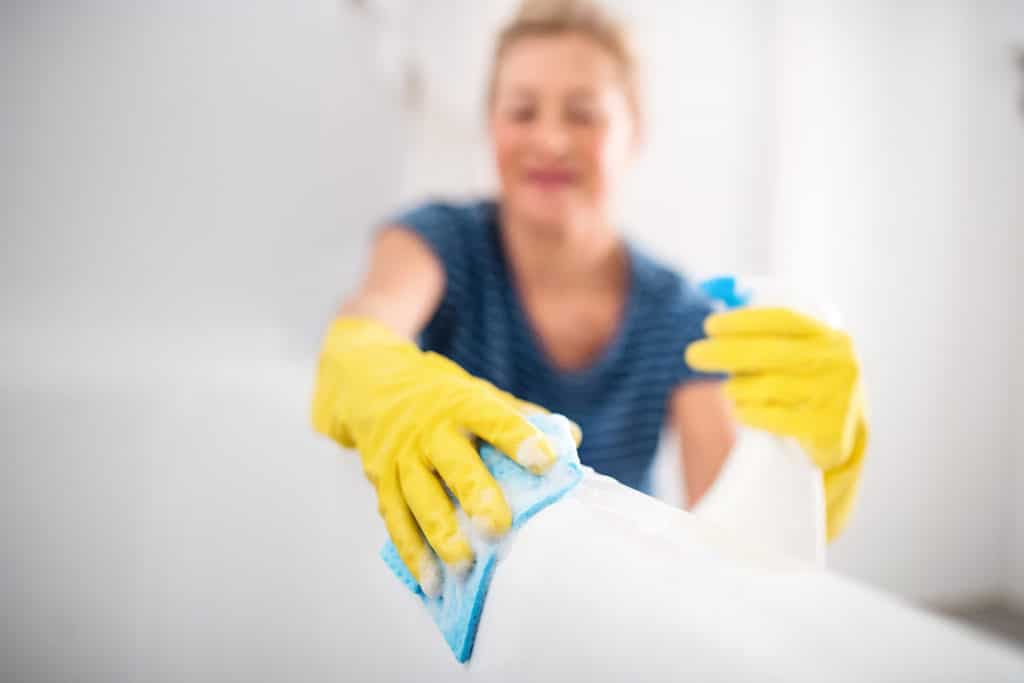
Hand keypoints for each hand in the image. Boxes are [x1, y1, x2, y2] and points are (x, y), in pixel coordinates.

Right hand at [312, 317, 573, 593]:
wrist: (374, 384)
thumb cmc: (443, 396)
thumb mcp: (479, 392)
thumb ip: (522, 416)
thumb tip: (573, 439)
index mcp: (462, 404)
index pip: (494, 419)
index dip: (519, 439)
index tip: (546, 461)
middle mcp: (429, 431)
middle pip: (453, 465)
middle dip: (475, 495)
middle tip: (498, 527)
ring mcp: (401, 458)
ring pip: (420, 498)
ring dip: (441, 534)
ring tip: (465, 565)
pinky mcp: (380, 481)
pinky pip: (395, 521)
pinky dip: (412, 553)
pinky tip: (432, 582)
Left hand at [686, 307, 867, 539]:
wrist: (843, 434)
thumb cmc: (807, 384)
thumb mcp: (801, 353)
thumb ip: (767, 334)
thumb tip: (715, 299)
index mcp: (830, 337)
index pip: (782, 320)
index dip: (742, 321)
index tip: (709, 325)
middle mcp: (837, 363)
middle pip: (770, 353)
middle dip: (725, 352)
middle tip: (693, 354)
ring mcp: (836, 397)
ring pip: (769, 387)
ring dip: (737, 388)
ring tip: (729, 390)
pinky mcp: (826, 429)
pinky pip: (775, 419)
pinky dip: (749, 413)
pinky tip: (739, 411)